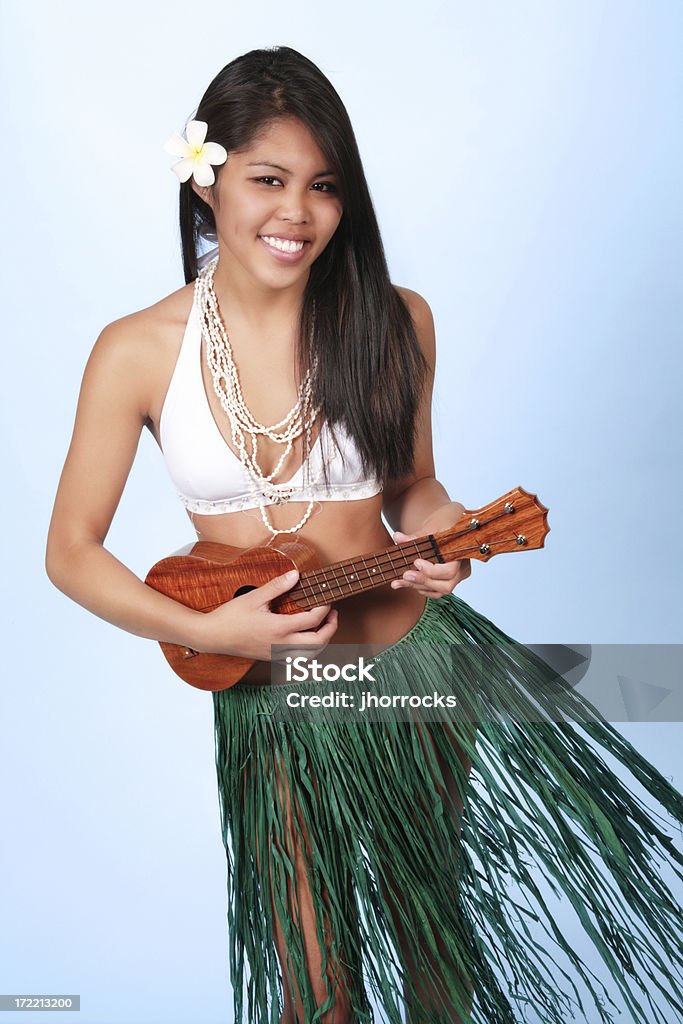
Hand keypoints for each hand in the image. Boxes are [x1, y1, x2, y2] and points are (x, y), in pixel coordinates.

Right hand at [192, 569, 337, 659]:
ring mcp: (277, 654)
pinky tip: (306, 636)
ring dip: (322, 641)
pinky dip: (309, 649)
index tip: (326, 598)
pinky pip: (298, 658)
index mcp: (279, 629)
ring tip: (323, 625)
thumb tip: (296, 575)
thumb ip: (277, 586)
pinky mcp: (271, 658)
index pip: (312, 621)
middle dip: (331, 628)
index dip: (325, 608)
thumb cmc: (230, 617)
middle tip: (333, 613)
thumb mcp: (254, 597)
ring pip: (310, 655)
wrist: (212, 637)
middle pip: (318, 643)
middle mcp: (281, 645)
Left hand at [390, 511, 470, 598]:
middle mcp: (462, 569)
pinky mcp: (446, 581)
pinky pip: (434, 592)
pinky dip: (419, 588)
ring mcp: (455, 578)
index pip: (450, 570)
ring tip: (398, 581)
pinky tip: (404, 582)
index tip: (416, 562)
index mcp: (462, 555)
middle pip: (446, 585)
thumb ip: (415, 535)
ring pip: (438, 591)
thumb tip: (398, 537)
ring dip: (417, 586)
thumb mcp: (432, 526)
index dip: (432, 571)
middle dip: (423, 581)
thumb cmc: (445, 522)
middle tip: (405, 575)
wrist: (449, 523)